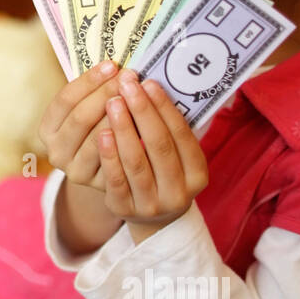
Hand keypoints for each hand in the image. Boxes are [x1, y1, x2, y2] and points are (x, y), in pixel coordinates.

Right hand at [38, 60, 127, 189]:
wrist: (107, 171)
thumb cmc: (99, 129)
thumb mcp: (89, 111)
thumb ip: (95, 93)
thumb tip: (118, 67)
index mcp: (48, 129)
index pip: (65, 100)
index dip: (88, 81)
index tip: (112, 65)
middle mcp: (56, 152)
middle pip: (81, 117)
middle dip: (107, 93)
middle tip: (130, 77)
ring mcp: (75, 170)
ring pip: (99, 137)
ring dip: (121, 114)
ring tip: (140, 95)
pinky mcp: (97, 184)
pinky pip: (116, 158)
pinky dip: (130, 138)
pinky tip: (145, 122)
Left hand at [98, 73, 208, 236]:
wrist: (151, 215)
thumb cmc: (162, 171)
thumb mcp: (176, 156)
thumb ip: (169, 129)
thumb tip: (151, 86)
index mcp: (197, 174)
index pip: (182, 136)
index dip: (165, 108)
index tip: (148, 83)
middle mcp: (178, 193)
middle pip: (159, 146)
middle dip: (142, 112)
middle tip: (127, 85)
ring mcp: (151, 205)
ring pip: (136, 162)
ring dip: (123, 129)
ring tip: (112, 102)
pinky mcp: (124, 209)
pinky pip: (116, 180)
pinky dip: (109, 155)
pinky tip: (102, 133)